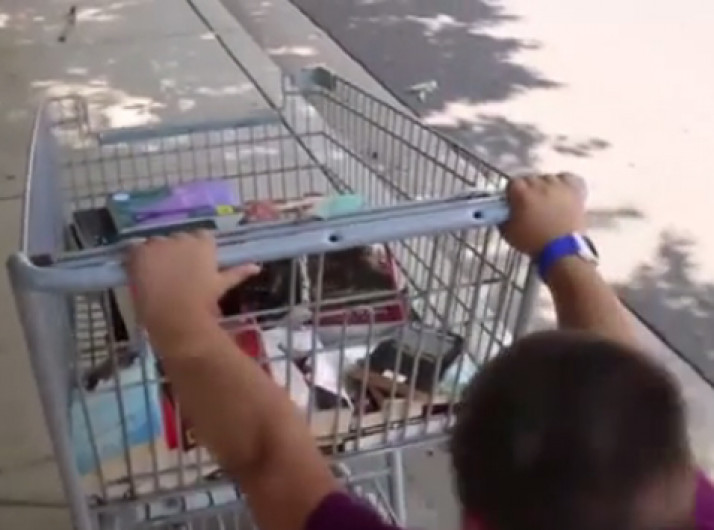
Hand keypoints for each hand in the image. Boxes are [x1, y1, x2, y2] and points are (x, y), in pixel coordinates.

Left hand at [127, 231, 259, 339]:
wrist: (177, 317)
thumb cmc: (204, 303)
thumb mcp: (222, 285)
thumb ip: (238, 272)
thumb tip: (257, 266)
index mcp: (204, 243)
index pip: (199, 237)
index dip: (193, 251)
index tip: (192, 266)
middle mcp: (183, 238)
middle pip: (177, 239)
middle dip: (175, 252)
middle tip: (174, 274)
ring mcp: (160, 244)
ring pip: (157, 244)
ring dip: (157, 255)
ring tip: (157, 276)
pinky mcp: (140, 253)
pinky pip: (136, 250)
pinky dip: (137, 260)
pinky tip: (141, 274)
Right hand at [501, 173, 585, 255]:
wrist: (562, 250)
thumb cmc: (533, 242)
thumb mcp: (508, 232)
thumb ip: (502, 216)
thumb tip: (503, 211)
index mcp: (521, 193)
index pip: (512, 183)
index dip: (512, 194)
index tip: (514, 203)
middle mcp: (540, 184)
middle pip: (530, 179)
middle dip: (528, 190)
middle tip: (530, 205)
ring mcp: (559, 186)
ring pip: (548, 178)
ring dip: (545, 188)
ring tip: (547, 202)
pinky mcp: (575, 190)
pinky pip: (568, 178)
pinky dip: (564, 184)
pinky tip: (561, 193)